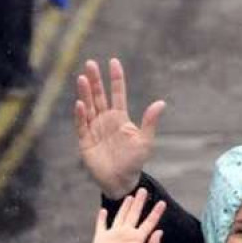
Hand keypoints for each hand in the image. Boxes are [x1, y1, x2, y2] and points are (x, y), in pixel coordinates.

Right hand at [74, 58, 165, 198]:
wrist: (121, 180)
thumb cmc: (135, 161)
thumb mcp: (145, 141)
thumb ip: (150, 122)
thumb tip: (161, 103)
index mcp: (120, 118)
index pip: (117, 94)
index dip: (116, 79)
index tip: (114, 62)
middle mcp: (105, 120)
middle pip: (99, 96)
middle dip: (95, 80)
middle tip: (90, 63)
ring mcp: (94, 129)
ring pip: (89, 106)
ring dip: (85, 93)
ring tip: (82, 78)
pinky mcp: (85, 140)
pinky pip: (81, 125)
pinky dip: (81, 115)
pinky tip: (80, 104)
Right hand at [86, 189, 165, 242]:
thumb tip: (160, 231)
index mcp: (138, 238)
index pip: (149, 222)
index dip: (156, 213)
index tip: (163, 202)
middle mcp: (127, 234)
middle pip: (135, 214)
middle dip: (140, 203)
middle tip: (144, 190)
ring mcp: (114, 234)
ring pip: (121, 216)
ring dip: (125, 206)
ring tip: (130, 196)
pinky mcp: (101, 237)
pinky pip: (101, 225)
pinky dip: (102, 218)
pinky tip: (103, 210)